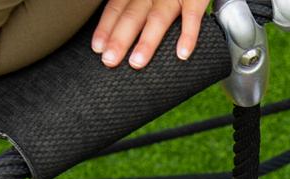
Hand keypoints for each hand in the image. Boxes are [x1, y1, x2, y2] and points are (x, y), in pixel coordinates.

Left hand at [92, 0, 211, 68]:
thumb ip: (134, 5)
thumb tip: (119, 31)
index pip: (116, 7)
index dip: (105, 27)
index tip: (97, 48)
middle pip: (132, 16)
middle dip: (119, 39)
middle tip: (110, 60)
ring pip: (157, 19)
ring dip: (146, 42)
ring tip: (137, 63)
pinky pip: (192, 17)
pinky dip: (188, 35)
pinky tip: (182, 54)